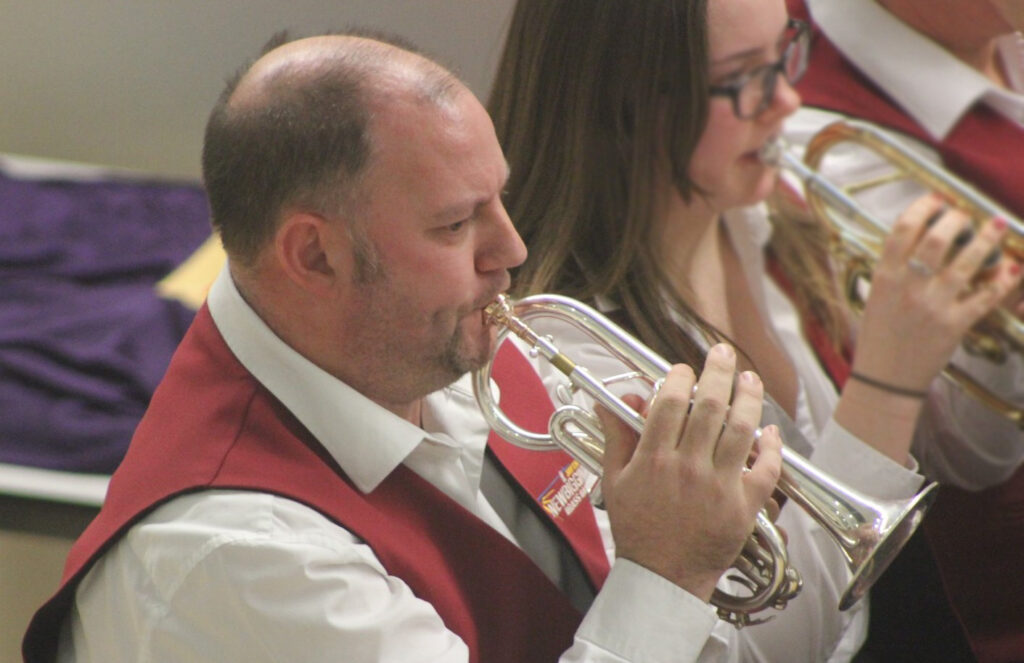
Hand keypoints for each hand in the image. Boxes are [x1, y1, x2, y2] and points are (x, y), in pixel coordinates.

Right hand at [597, 343, 782, 600]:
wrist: (661, 577)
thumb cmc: (637, 530)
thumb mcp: (615, 481)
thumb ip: (615, 437)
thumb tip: (610, 402)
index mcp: (653, 459)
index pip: (670, 402)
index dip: (678, 377)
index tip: (682, 370)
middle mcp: (687, 467)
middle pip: (709, 405)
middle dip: (717, 371)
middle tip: (722, 352)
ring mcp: (719, 486)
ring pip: (741, 429)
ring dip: (749, 397)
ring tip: (749, 378)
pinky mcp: (744, 507)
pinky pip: (765, 469)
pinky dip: (771, 447)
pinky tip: (769, 430)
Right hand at [853, 194, 1022, 391]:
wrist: (884, 379)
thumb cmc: (878, 339)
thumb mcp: (875, 298)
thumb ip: (893, 271)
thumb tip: (915, 242)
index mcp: (884, 277)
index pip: (902, 229)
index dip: (922, 207)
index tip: (936, 200)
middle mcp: (908, 287)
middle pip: (937, 238)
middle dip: (956, 219)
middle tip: (964, 215)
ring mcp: (933, 306)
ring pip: (967, 262)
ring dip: (987, 239)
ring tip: (997, 225)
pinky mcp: (954, 325)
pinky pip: (985, 297)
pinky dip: (1001, 281)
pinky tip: (1010, 269)